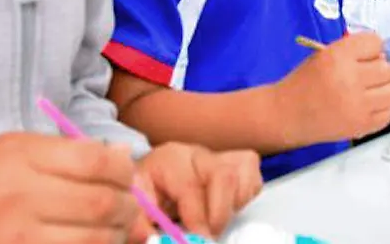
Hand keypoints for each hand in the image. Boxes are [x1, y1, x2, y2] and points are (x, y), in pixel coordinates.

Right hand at [0, 132, 139, 243]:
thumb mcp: (12, 150)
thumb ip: (69, 154)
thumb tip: (126, 162)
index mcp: (19, 156)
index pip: (96, 161)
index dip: (124, 170)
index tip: (125, 175)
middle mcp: (17, 197)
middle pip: (101, 204)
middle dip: (127, 207)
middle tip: (128, 209)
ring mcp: (15, 239)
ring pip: (94, 241)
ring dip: (115, 237)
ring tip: (112, 231)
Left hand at [135, 144, 262, 238]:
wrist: (153, 181)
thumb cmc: (147, 193)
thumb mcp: (136, 207)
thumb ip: (140, 225)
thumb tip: (153, 240)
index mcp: (169, 159)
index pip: (190, 185)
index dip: (197, 218)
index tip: (199, 241)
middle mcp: (197, 154)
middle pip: (224, 175)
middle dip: (219, 214)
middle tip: (209, 235)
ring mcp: (221, 156)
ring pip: (243, 175)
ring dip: (233, 206)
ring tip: (213, 220)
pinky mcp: (239, 164)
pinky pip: (253, 180)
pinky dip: (244, 200)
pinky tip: (225, 208)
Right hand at [276, 32, 389, 144]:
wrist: (286, 115)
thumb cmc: (305, 82)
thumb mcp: (323, 56)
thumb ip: (352, 52)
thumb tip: (382, 58)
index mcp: (338, 57)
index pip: (375, 43)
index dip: (371, 49)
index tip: (363, 57)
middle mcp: (351, 79)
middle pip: (387, 69)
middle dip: (378, 71)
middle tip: (364, 77)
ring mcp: (358, 106)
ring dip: (384, 90)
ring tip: (368, 93)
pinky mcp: (362, 126)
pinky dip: (383, 109)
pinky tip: (368, 107)